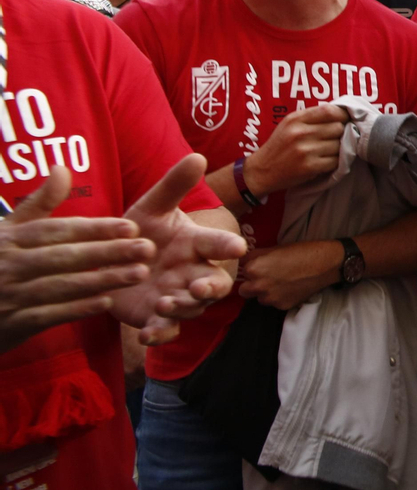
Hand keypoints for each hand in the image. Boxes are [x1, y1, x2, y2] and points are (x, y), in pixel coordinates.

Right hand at [0, 166, 153, 353]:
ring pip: (61, 286)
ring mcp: (10, 295)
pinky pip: (48, 315)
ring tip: (139, 273)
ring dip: (102, 280)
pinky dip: (76, 309)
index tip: (132, 227)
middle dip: (108, 252)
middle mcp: (10, 265)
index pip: (58, 231)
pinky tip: (106, 302)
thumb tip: (62, 168)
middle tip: (147, 249)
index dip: (96, 229)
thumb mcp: (9, 230)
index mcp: (11, 239)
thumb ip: (40, 202)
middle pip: (64, 256)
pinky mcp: (12, 323)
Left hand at [108, 154, 247, 344]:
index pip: (219, 245)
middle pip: (215, 284)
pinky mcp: (156, 318)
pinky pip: (165, 330)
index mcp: (196, 245)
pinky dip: (159, 334)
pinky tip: (146, 334)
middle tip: (199, 286)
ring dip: (183, 308)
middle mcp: (193, 272)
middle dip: (211, 287)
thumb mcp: (152, 207)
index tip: (237, 248)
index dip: (228, 247)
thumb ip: (174, 185)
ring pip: (192, 308)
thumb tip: (198, 155)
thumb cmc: (137, 232)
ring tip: (166, 302)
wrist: (107, 262)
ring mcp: (177, 296)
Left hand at [236, 239, 342, 310]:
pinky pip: (274, 303)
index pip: (240, 271)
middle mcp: (258, 286)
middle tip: (266, 276)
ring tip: (281, 282)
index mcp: (254, 269)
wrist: (326, 264)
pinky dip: (279, 297)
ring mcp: (270, 299)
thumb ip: (256, 256)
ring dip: (265, 292)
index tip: (259, 266)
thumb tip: (243, 260)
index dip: (250, 268)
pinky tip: (291, 288)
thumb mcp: (275, 248)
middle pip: (244, 290)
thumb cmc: (302, 251)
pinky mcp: (282, 307)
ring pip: (259, 298)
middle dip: (252, 284)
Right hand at [243, 104, 347, 195]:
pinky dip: (334, 163)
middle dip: (340, 134)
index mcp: (296, 119)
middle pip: (337, 128)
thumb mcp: (289, 124)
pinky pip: (335, 162)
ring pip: (338, 145)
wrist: (262, 170)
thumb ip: (311, 117)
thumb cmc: (280, 146)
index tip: (345, 120)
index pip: (329, 111)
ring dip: (338, 150)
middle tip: (333, 139)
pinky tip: (325, 162)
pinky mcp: (309, 167)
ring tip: (327, 152)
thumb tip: (342, 112)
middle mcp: (300, 133)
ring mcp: (305, 150)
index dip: (342, 115)